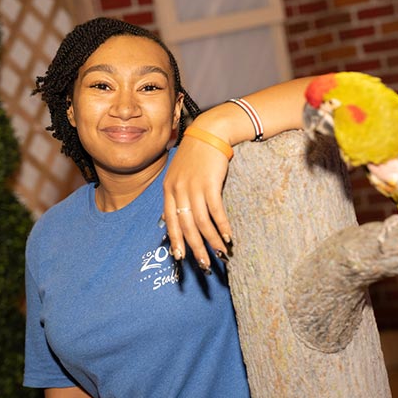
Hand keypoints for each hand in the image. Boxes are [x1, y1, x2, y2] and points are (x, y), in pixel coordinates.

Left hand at [163, 135, 231, 271]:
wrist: (209, 132)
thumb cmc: (195, 155)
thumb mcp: (178, 174)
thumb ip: (175, 196)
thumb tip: (172, 220)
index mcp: (168, 189)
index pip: (170, 221)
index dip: (176, 241)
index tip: (181, 258)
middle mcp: (179, 190)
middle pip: (186, 226)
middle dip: (195, 248)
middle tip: (204, 265)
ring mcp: (194, 187)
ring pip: (201, 222)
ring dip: (211, 240)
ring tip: (220, 253)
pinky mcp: (210, 183)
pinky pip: (216, 211)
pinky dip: (222, 226)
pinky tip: (228, 236)